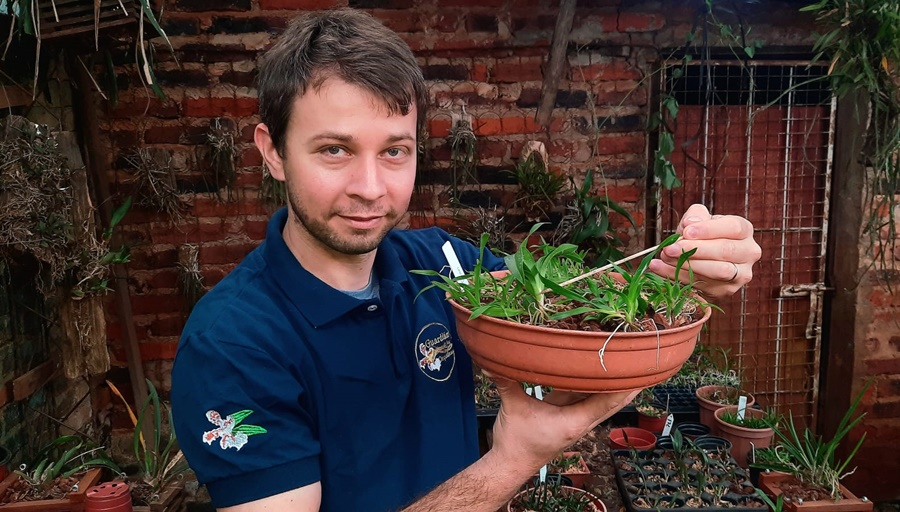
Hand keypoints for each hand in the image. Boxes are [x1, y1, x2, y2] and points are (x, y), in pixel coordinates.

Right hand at [487, 375, 638, 472]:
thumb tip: (493, 362)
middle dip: (626, 384)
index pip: (607, 402)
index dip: (625, 387)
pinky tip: (594, 373)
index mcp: (574, 421)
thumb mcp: (513, 408)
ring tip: (625, 364)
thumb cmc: (517, 443)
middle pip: (611, 401)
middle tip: (643, 364)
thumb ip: (506, 382)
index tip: (640, 372)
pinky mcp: (565, 416)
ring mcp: (574, 420)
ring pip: (599, 400)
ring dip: (611, 385)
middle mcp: (580, 422)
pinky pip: (584, 398)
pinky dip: (592, 386)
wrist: (511, 463)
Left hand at [648, 204, 760, 297]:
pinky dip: (677, 277)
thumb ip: (695, 215)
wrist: (702, 260)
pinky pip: (703, 284)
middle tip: (670, 248)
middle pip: (726, 250)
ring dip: (688, 264)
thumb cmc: (701, 236)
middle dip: (695, 249)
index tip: (686, 231)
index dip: (709, 229)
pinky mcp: (726, 290)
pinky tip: (659, 268)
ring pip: (719, 271)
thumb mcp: (699, 220)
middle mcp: (749, 252)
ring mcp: (740, 274)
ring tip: (665, 257)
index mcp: (744, 230)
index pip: (733, 227)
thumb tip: (690, 223)